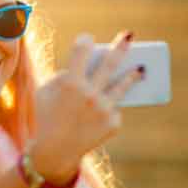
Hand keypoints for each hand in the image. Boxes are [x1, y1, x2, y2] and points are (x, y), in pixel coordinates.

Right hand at [32, 32, 141, 182]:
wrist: (55, 151)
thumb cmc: (47, 116)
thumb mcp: (46, 92)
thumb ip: (64, 75)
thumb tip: (92, 65)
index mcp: (70, 83)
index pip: (81, 50)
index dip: (84, 41)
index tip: (87, 39)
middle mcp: (90, 94)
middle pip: (110, 63)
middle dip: (120, 46)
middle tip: (129, 35)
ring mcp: (103, 109)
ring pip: (122, 85)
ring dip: (133, 74)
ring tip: (141, 68)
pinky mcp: (113, 123)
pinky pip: (113, 108)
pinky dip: (109, 107)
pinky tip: (104, 111)